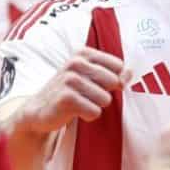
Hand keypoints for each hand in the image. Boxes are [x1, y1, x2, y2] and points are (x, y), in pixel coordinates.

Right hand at [13, 48, 130, 133]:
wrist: (40, 109)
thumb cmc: (70, 91)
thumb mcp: (89, 77)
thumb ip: (112, 73)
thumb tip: (130, 73)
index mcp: (83, 53)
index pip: (118, 66)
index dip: (114, 79)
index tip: (99, 84)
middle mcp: (76, 63)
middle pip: (114, 82)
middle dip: (105, 93)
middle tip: (87, 95)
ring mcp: (70, 79)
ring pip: (105, 99)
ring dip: (96, 106)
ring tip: (80, 103)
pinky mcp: (66, 98)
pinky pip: (95, 111)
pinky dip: (88, 115)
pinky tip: (74, 111)